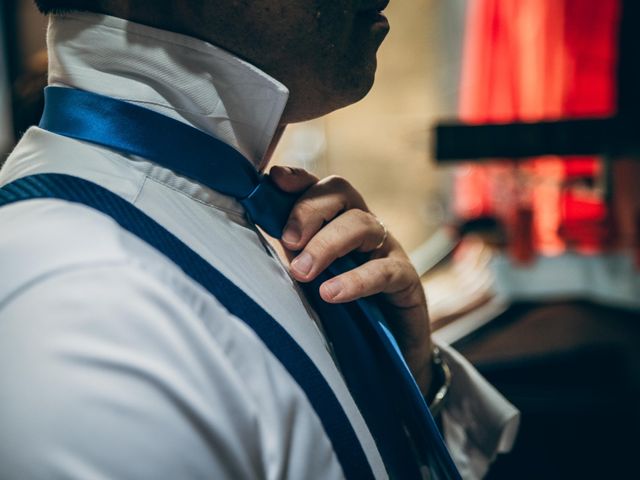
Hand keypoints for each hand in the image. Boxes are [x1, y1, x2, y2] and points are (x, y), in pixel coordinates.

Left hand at [270, 166, 433, 393]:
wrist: (387, 351)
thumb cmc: (345, 311)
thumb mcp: (313, 278)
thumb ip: (293, 256)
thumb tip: (253, 240)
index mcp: (339, 221)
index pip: (320, 187)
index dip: (299, 179)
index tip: (275, 181)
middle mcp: (364, 227)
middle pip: (341, 194)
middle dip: (309, 211)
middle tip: (288, 242)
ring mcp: (388, 250)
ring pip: (362, 225)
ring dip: (327, 244)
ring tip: (303, 272)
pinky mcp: (406, 280)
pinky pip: (383, 271)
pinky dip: (356, 280)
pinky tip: (331, 293)